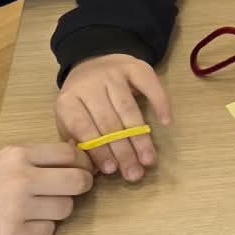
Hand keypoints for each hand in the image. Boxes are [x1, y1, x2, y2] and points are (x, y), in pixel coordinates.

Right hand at [0, 142, 95, 234]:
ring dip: (57, 211)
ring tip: (36, 210)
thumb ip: (35, 159)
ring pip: (66, 208)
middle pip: (78, 181)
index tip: (82, 170)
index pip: (71, 155)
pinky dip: (41, 230)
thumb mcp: (0, 161)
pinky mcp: (14, 234)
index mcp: (18, 154)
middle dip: (79, 187)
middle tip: (69, 192)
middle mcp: (21, 178)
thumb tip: (77, 157)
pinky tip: (24, 225)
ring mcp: (18, 208)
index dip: (83, 164)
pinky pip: (49, 231)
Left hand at [57, 53, 171, 180]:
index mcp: (68, 101)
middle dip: (123, 151)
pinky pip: (150, 85)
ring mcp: (113, 74)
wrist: (92, 60)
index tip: (111, 170)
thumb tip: (92, 171)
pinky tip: (166, 122)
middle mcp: (89, 85)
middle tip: (134, 173)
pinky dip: (160, 103)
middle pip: (108, 122)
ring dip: (140, 137)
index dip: (98, 150)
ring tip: (148, 159)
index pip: (84, 128)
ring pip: (128, 109)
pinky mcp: (134, 66)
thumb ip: (78, 144)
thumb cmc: (82, 100)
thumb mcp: (69, 121)